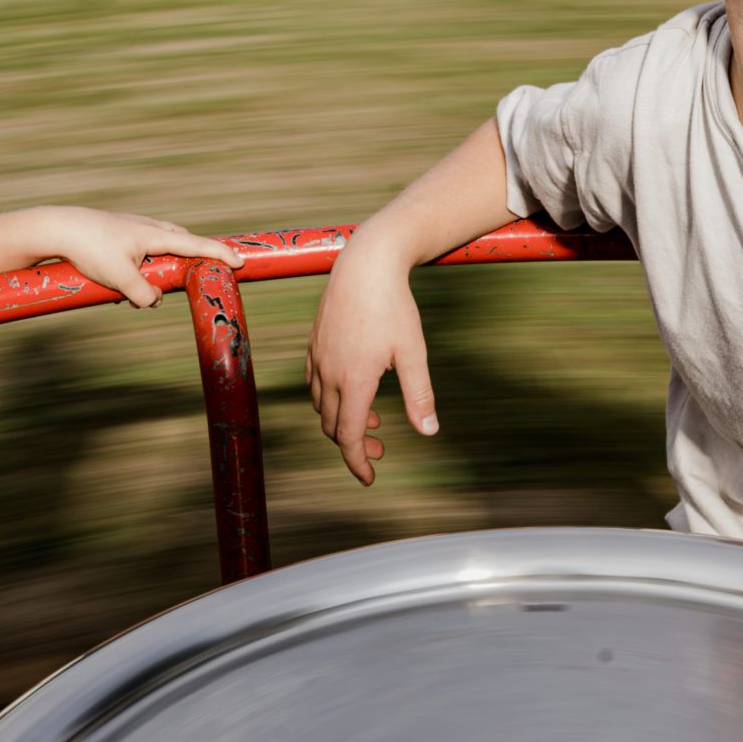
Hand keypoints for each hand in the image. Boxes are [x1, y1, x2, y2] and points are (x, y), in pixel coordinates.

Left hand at [54, 210, 243, 307]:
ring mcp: (135, 229)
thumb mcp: (119, 279)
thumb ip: (144, 295)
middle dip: (191, 259)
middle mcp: (149, 228)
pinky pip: (142, 252)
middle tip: (197, 276)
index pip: (196, 245)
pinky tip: (121, 285)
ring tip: (140, 290)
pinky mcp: (120, 234)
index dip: (219, 254)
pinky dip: (142, 267)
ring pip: (161, 249)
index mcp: (155, 235)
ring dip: (160, 269)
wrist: (60, 228)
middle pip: (182, 243)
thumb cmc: (91, 249)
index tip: (240, 261)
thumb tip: (155, 302)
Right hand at [306, 237, 437, 485]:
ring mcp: (318, 357)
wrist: (365, 263)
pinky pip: (313, 382)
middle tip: (382, 445)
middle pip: (332, 425)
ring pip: (321, 404)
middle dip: (353, 444)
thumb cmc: (393, 306)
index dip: (357, 462)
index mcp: (354, 381)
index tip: (369, 478)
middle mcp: (330, 373)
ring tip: (373, 417)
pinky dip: (330, 397)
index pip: (348, 437)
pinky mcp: (314, 342)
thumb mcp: (413, 352)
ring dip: (342, 419)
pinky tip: (350, 389)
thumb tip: (428, 432)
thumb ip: (419, 395)